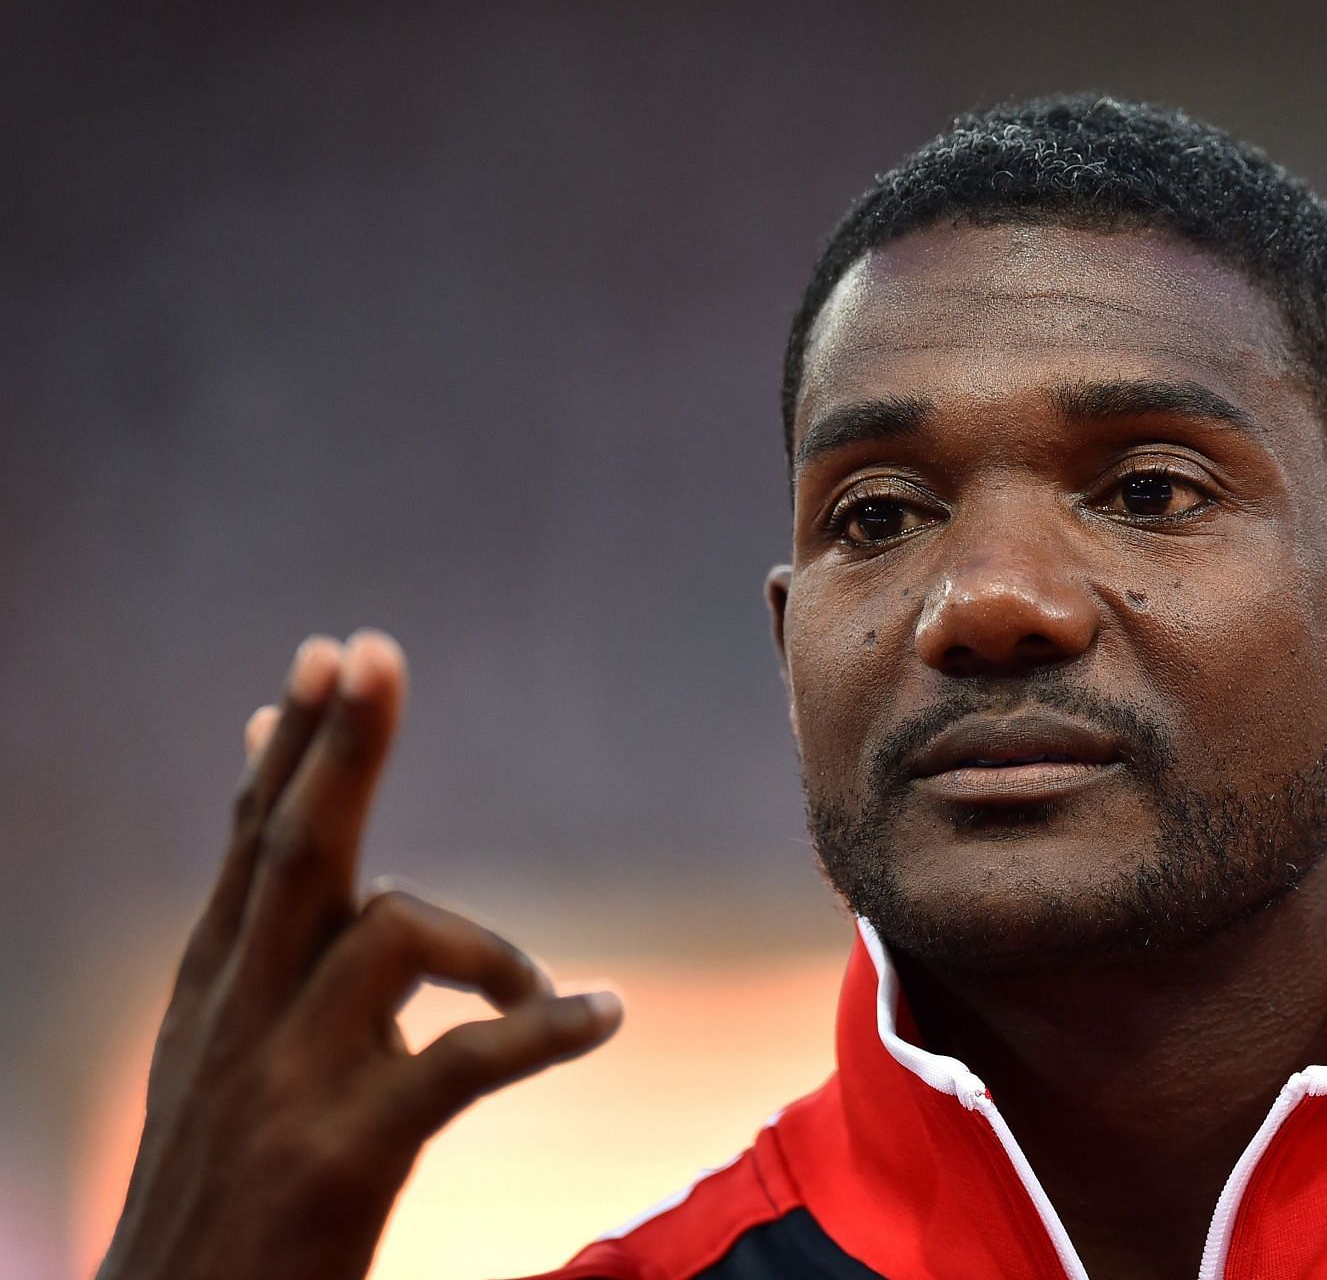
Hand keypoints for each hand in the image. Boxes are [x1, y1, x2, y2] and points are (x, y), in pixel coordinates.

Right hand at [97, 631, 622, 1279]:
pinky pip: (465, 1060)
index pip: (255, 844)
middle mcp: (240, 1016)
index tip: (326, 657)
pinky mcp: (345, 1152)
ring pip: (391, 931)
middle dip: (338, 747)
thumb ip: (273, 957)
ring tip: (539, 993)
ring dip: (489, 947)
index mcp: (216, 988)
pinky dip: (546, 1029)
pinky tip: (602, 1014)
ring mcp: (288, 1081)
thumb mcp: (221, 1056)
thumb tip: (330, 861)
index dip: (290, 750)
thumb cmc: (222, 1183)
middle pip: (298, 849)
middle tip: (372, 650)